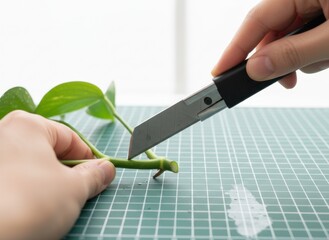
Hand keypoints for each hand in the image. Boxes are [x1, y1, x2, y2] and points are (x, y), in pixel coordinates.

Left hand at [0, 111, 115, 239]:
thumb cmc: (32, 203)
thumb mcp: (75, 188)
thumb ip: (95, 175)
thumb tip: (106, 169)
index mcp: (28, 125)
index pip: (70, 138)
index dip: (87, 158)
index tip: (97, 175)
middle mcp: (2, 133)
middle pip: (47, 149)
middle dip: (65, 170)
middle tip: (76, 191)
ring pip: (28, 164)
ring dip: (45, 180)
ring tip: (52, 202)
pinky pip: (11, 177)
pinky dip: (24, 188)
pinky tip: (28, 206)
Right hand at [212, 0, 328, 87]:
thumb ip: (293, 53)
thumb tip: (255, 69)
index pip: (256, 20)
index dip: (235, 48)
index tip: (220, 71)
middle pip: (271, 32)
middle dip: (277, 59)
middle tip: (284, 81)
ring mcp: (313, 5)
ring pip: (288, 39)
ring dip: (299, 57)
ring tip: (324, 59)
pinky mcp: (322, 14)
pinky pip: (303, 38)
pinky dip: (310, 52)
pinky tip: (325, 55)